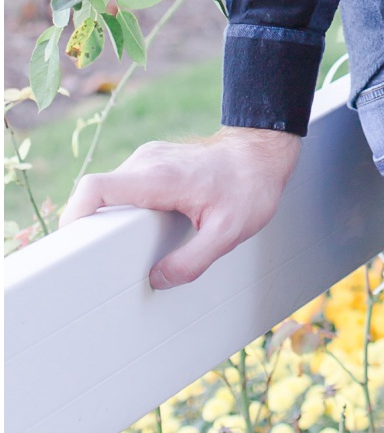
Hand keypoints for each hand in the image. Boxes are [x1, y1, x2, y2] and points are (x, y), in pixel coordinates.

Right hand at [60, 126, 302, 289]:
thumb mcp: (230, 232)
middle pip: (96, 195)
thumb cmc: (250, 186)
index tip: (72, 244)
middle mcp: (147, 162)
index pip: (96, 188)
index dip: (73, 216)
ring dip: (109, 220)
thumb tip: (158, 280)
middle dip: (90, 228)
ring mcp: (148, 159)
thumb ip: (193, 261)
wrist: (263, 152)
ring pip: (110, 192)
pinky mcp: (153, 163)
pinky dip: (124, 210)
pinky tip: (141, 232)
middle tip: (97, 260)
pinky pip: (125, 188)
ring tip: (123, 250)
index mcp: (159, 177)